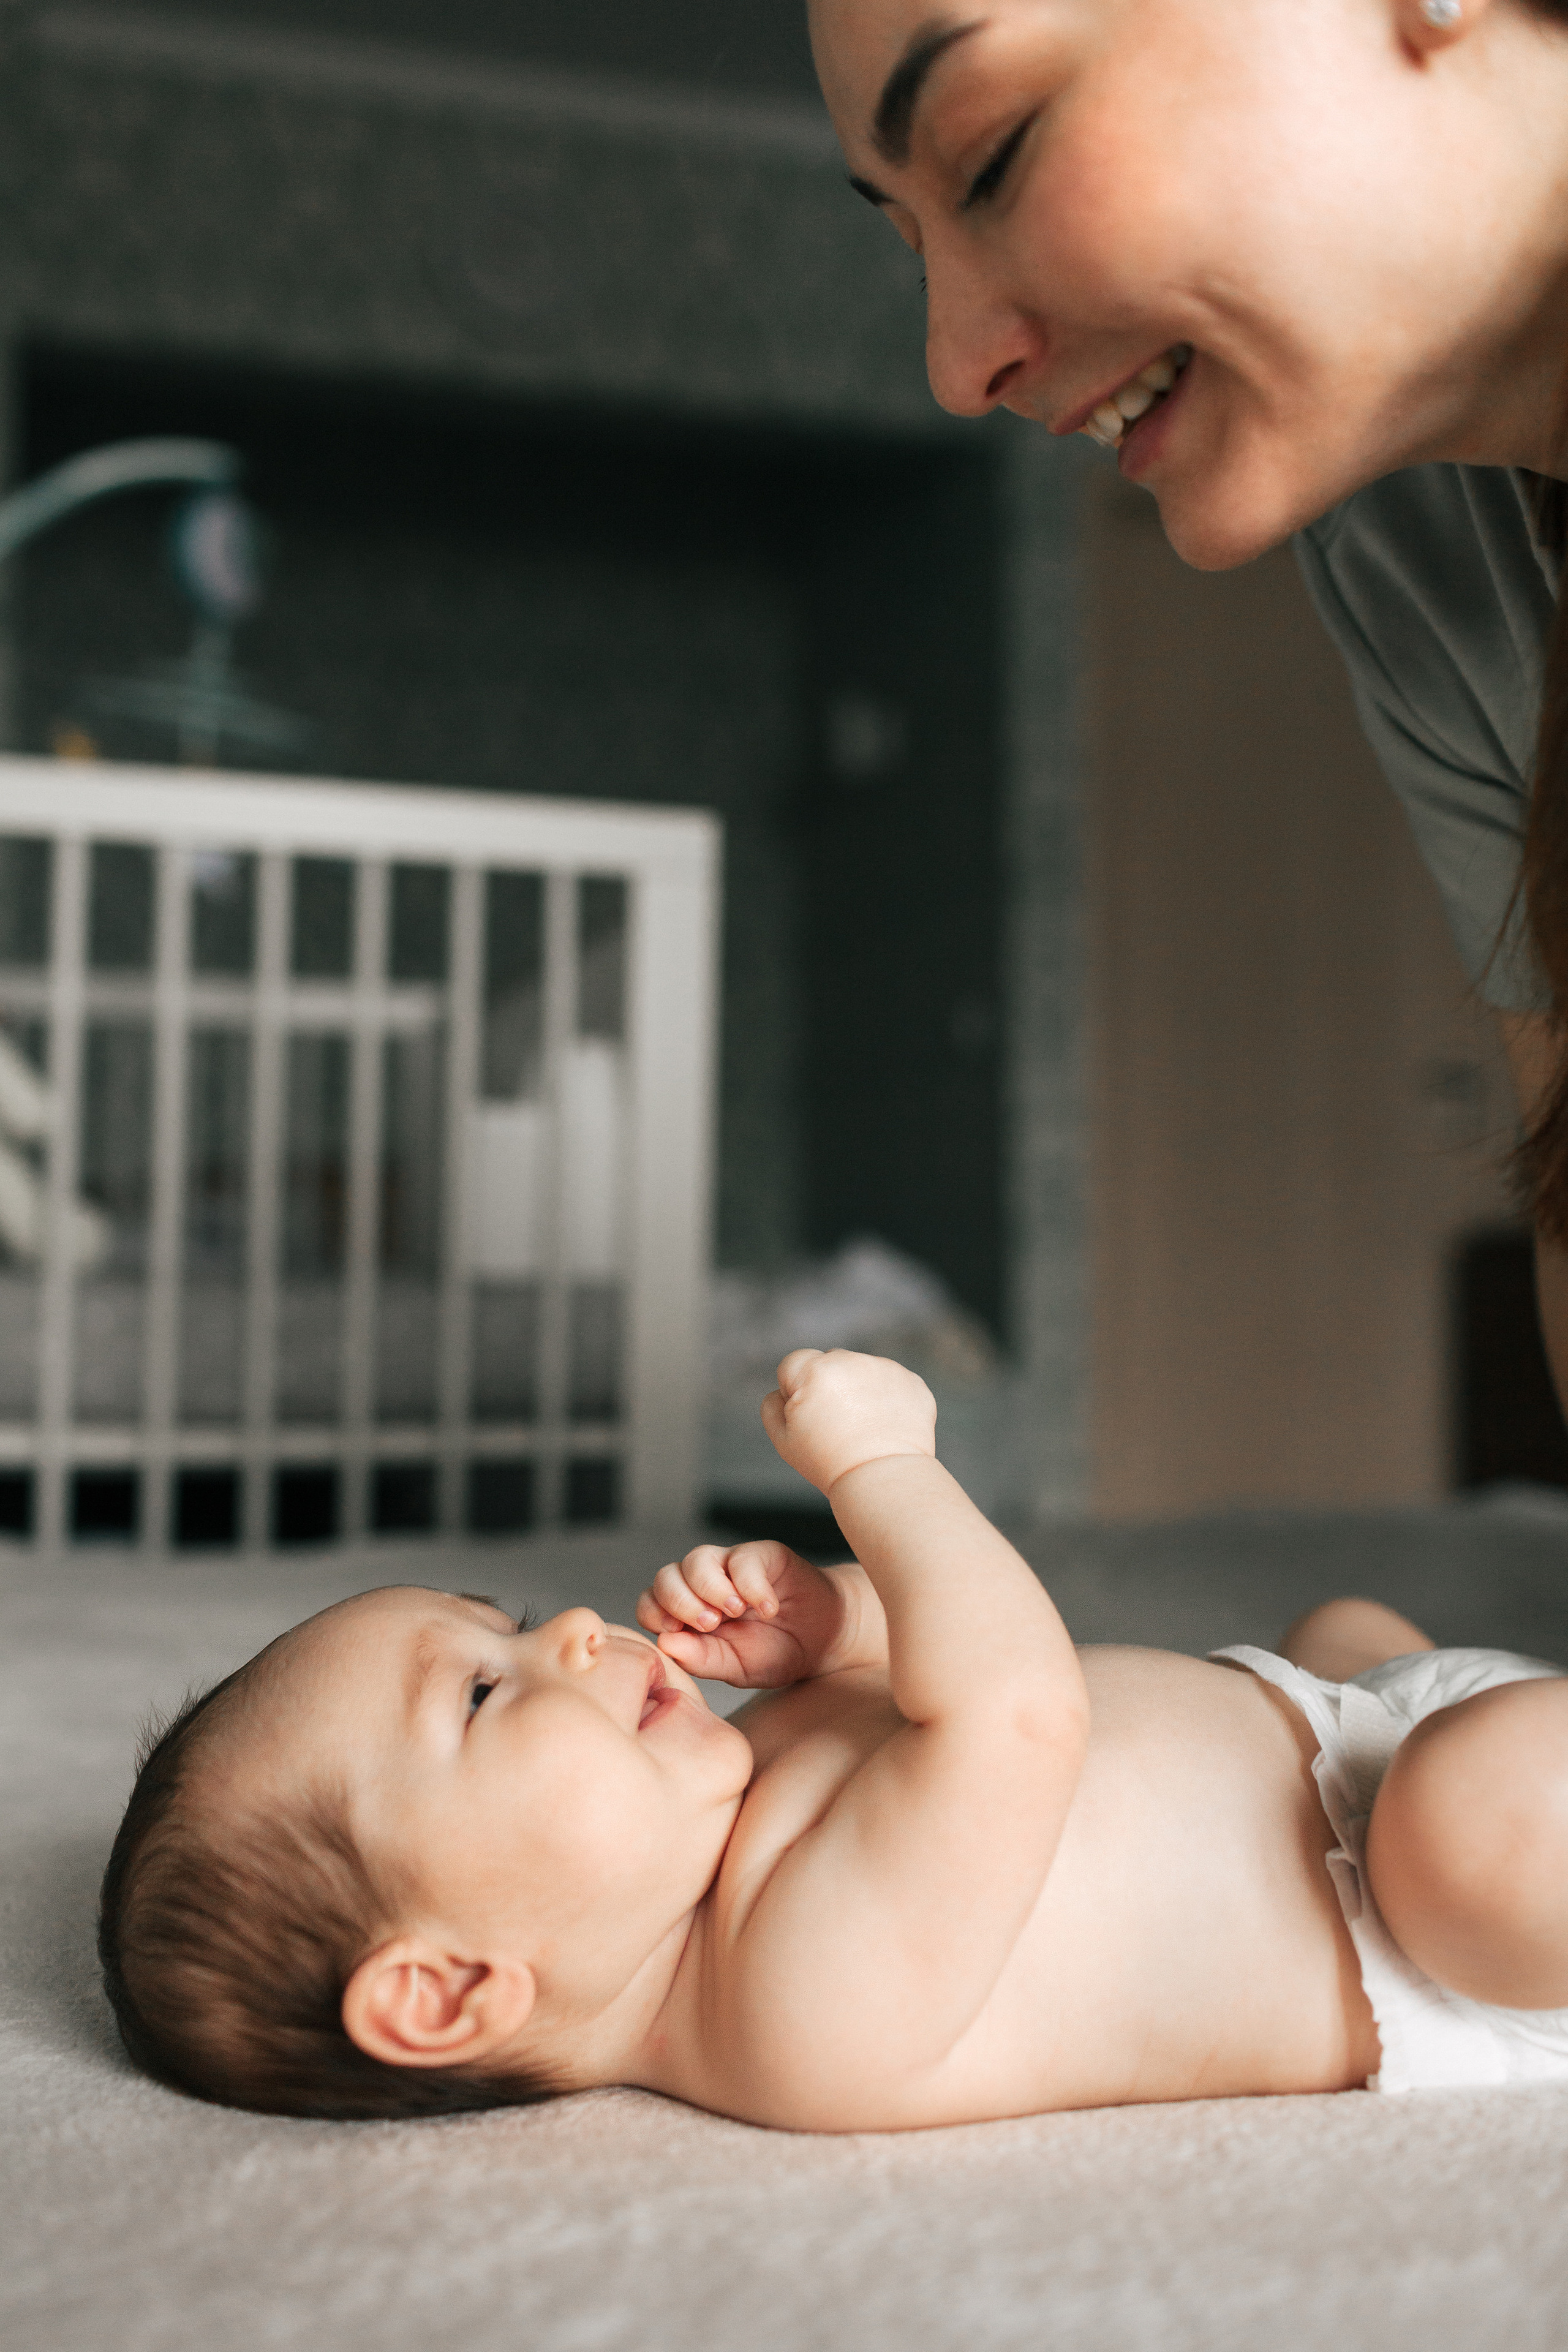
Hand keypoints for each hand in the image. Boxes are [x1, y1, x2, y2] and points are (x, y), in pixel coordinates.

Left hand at [636, 1539, 851, 1687]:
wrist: (823, 1641)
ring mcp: (730, 1566)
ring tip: (736, 1611)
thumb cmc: (774, 1653)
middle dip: (680, 1601)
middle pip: (666, 1577)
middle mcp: (701, 1584)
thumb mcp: (734, 1667)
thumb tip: (665, 1645)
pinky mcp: (761, 1554)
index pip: (650, 1604)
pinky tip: (768, 1608)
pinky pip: (743, 1558)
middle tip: (710, 1625)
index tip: (676, 1634)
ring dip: (710, 1588)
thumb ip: (701, 1658)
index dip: (655, 1615)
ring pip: (697, 1560)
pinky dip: (751, 1585)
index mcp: (687, 1613)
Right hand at [760, 1348, 935, 1495]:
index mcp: (815, 1369)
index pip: (794, 1364)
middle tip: (837, 1426)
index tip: (810, 1419)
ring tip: (864, 1429)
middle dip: (830, 1386)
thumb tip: (781, 1391)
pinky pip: (891, 1382)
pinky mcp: (912, 1382)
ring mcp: (886, 1369)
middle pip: (830, 1362)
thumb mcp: (783, 1440)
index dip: (796, 1392)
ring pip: (862, 1371)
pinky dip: (888, 1400)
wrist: (883, 1479)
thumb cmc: (828, 1462)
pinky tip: (885, 1427)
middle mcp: (852, 1360)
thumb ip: (772, 1406)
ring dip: (860, 1390)